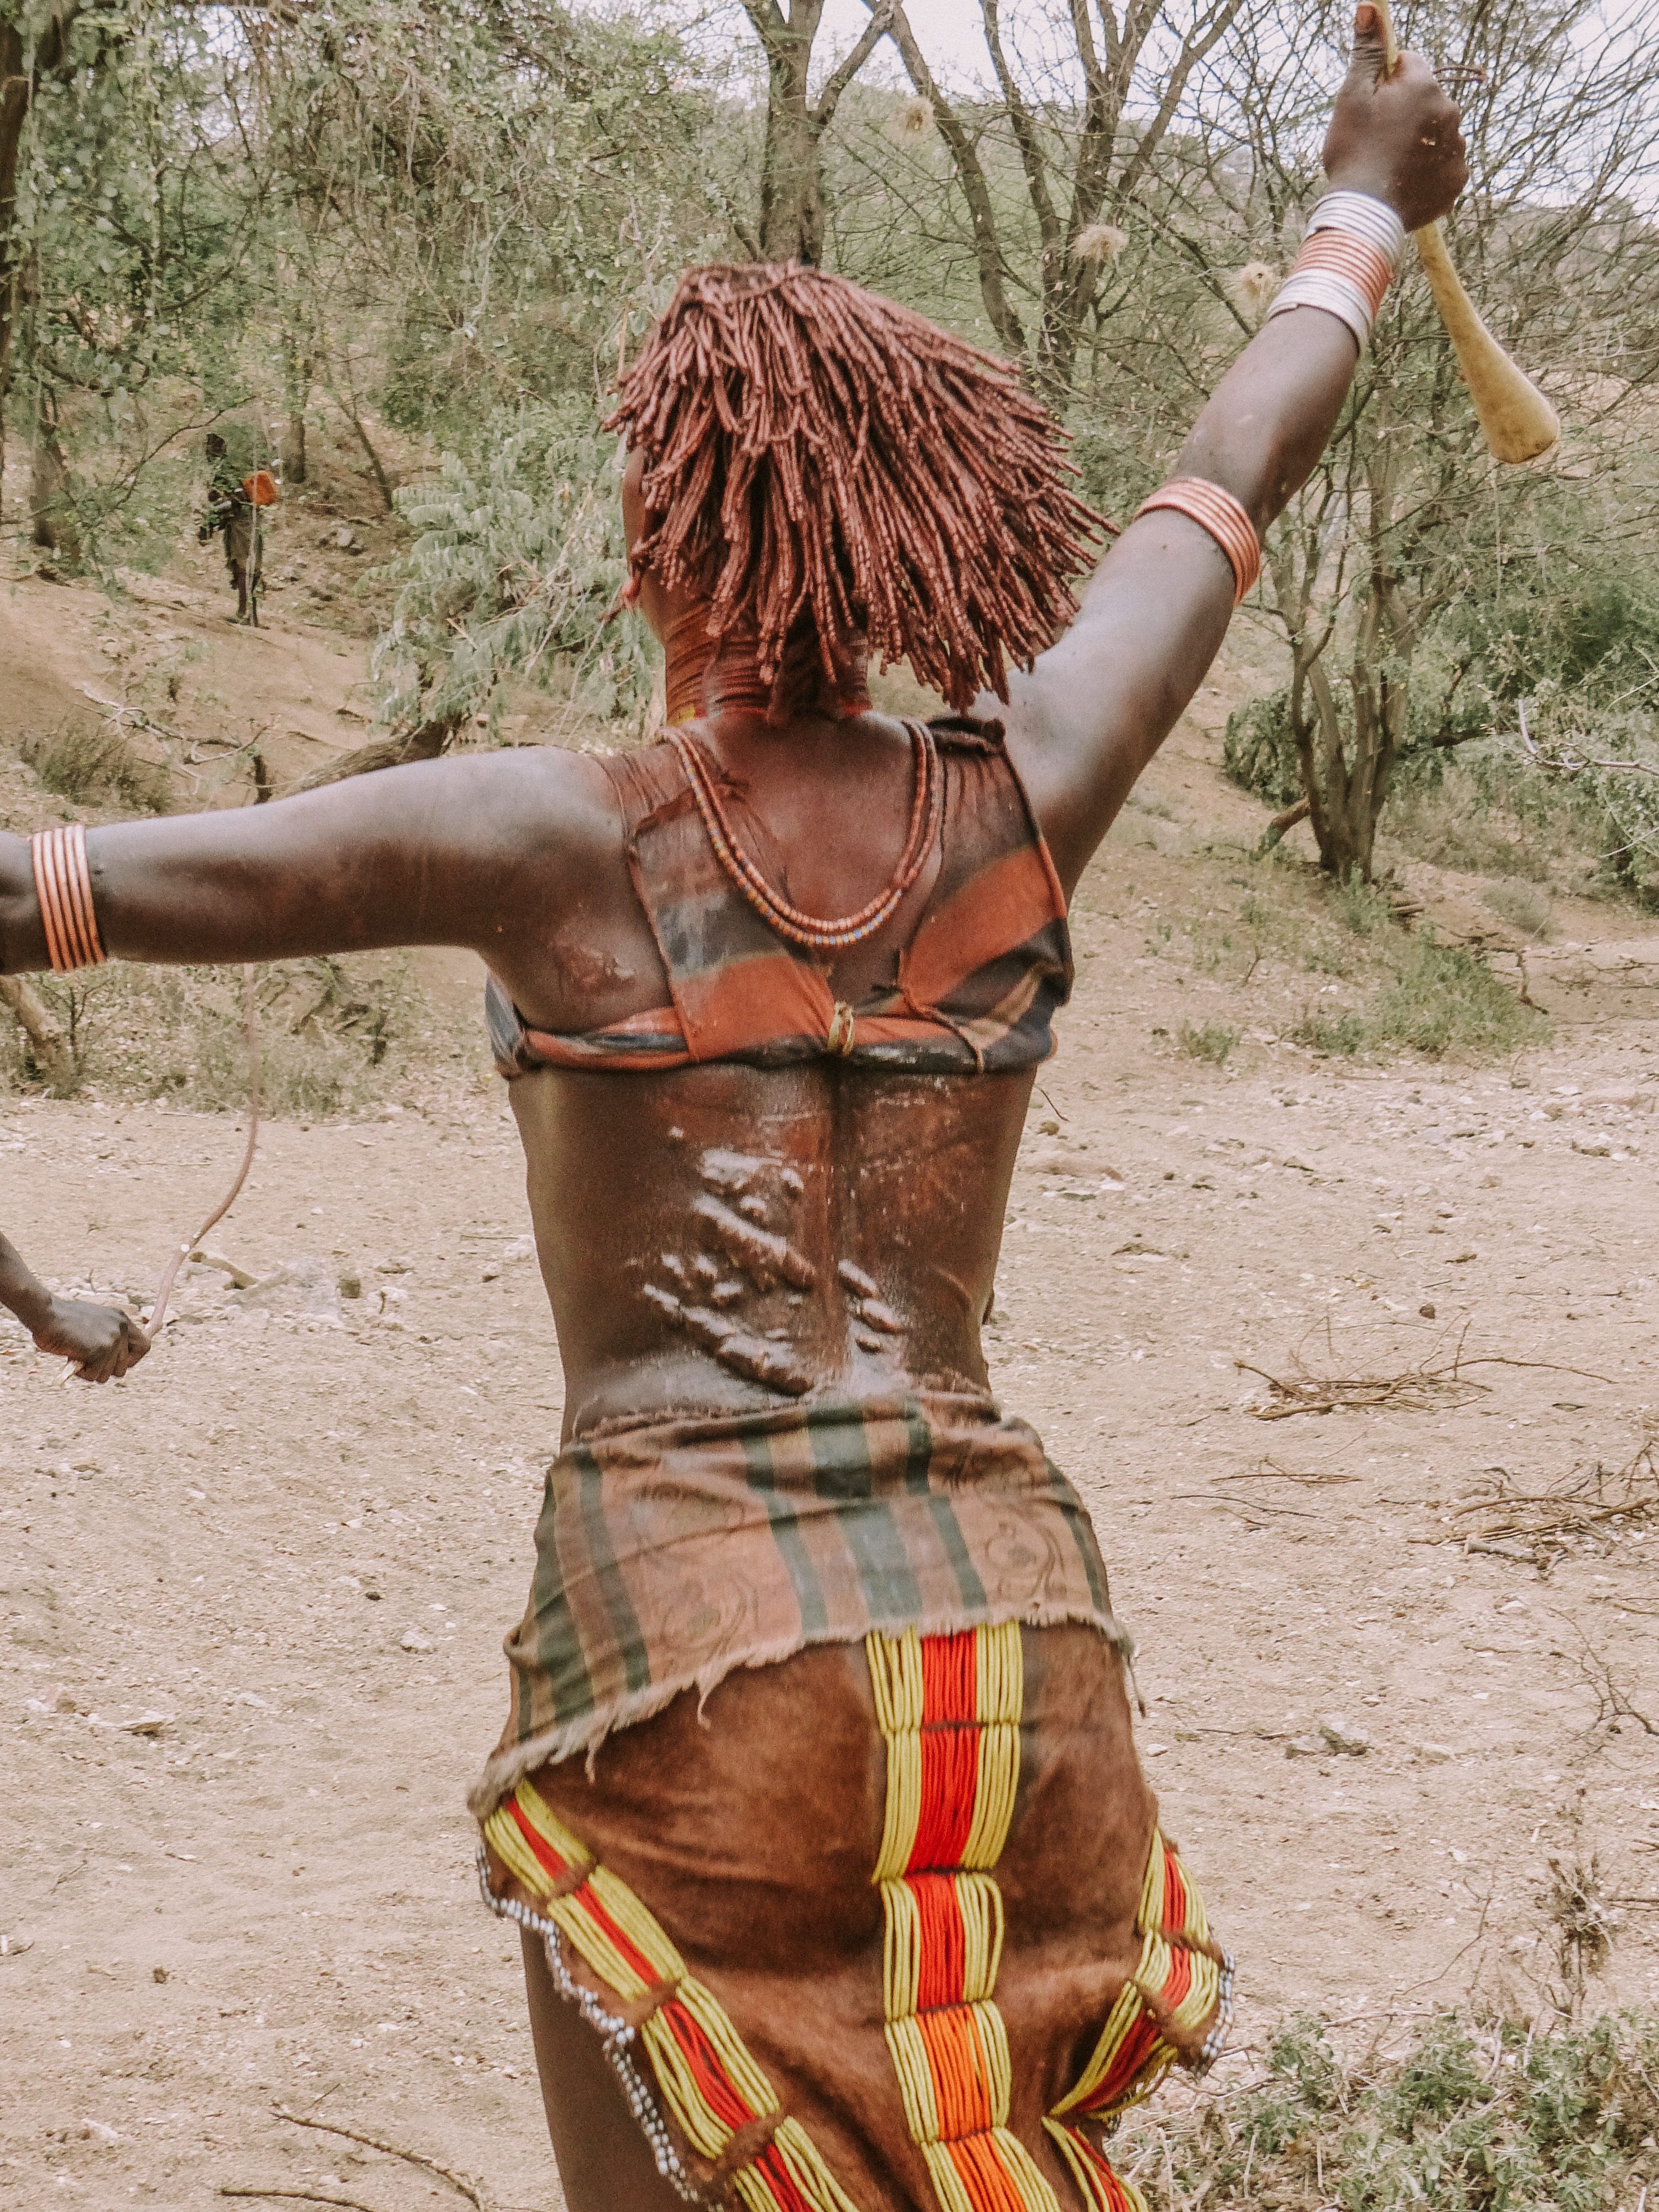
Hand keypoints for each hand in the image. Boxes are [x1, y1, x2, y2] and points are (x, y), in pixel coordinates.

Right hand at [33, 1296, 150, 1382]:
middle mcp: (121, 1329)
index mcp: (121, 1319)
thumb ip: (106, 1337)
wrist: (46, 1314)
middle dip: (105, 1369)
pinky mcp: (101, 1350)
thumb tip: (114, 1362)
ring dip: (90, 1371)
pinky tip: (72, 1356)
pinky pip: (94, 1375)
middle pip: (124, 1367)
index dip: (131, 1360)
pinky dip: (81, 1372)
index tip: (116, 1364)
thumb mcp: (92, 1323)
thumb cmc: (61, 1320)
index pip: (144, 1346)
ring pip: (108, 1374)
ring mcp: (112, 1340)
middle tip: (88, 1361)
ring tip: (77, 1354)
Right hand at [1322, 3, 1467, 232]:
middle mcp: (1450, 111)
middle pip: (1427, 99)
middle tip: (1378, 141)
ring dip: (1420, 142)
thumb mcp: (1352, 96)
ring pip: (1437, 133)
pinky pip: (1445, 166)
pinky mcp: (1457, 179)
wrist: (1365, 213)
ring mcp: (1456, 147)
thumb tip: (1370, 6)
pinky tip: (1406, 182)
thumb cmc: (1353, 152)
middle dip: (1406, 112)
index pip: (1411, 65)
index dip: (1387, 83)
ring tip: (1391, 165)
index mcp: (1424, 85)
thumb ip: (1368, 51)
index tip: (1372, 105)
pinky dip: (1429, 172)